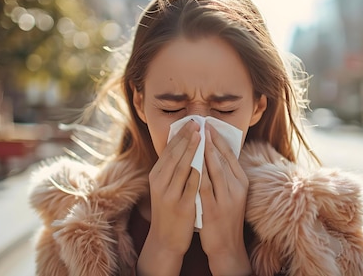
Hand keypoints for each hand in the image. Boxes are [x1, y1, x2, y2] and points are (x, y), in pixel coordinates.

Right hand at [137, 120, 200, 275]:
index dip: (180, 136)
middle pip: (174, 155)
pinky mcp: (181, 206)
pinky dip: (198, 171)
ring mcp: (169, 195)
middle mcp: (160, 183)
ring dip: (192, 149)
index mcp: (156, 176)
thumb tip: (183, 147)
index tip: (191, 123)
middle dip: (186, 137)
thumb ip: (172, 170)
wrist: (164, 240)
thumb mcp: (165, 188)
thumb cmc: (169, 211)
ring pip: (181, 167)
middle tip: (197, 123)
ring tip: (201, 135)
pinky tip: (206, 161)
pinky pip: (191, 185)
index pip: (168, 151)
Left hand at [199, 123, 251, 274]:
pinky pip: (204, 187)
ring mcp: (226, 199)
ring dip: (204, 152)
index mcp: (241, 182)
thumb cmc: (226, 215)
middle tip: (200, 124)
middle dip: (210, 140)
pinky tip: (190, 162)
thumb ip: (225, 174)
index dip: (218, 139)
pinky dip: (198, 173)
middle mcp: (237, 188)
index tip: (208, 125)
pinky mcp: (214, 209)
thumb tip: (215, 151)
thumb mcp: (231, 193)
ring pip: (215, 170)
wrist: (227, 245)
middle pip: (223, 159)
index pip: (230, 155)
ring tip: (195, 137)